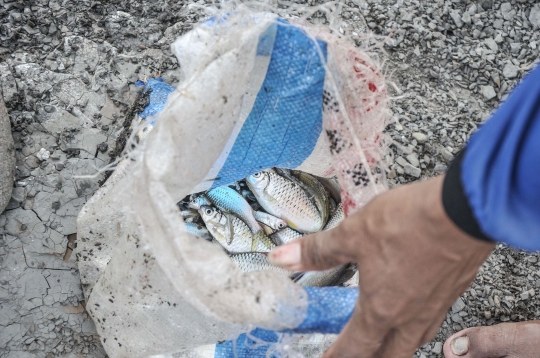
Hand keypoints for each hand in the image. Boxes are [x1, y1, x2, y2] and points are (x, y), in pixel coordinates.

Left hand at [268, 176, 494, 357]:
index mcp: (381, 310)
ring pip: (413, 342)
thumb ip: (317, 251)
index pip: (353, 350)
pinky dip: (416, 326)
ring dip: (395, 348)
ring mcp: (435, 306)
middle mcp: (410, 316)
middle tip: (353, 356)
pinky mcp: (453, 289)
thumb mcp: (353, 234)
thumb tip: (281, 259)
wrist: (465, 210)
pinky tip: (415, 309)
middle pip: (388, 356)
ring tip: (383, 343)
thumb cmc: (410, 223)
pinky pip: (432, 321)